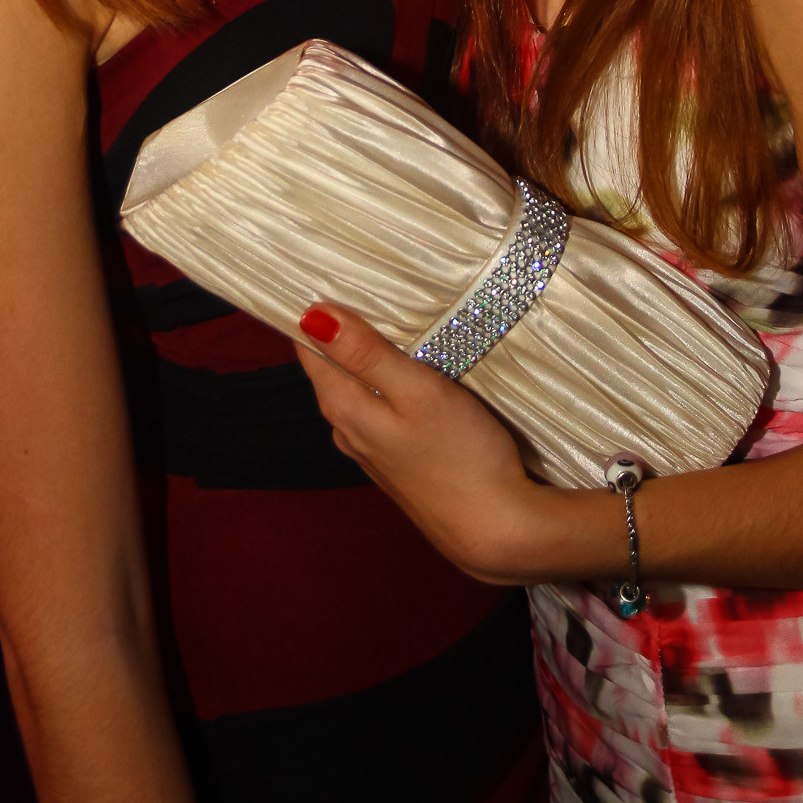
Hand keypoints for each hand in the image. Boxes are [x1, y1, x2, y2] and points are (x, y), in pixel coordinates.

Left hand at [295, 304, 546, 582]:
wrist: (494, 530)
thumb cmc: (461, 454)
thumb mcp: (417, 392)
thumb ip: (366, 354)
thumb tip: (312, 315)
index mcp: (344, 408)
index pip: (308, 348)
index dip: (312, 310)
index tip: (323, 272)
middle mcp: (347, 431)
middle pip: (330, 368)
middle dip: (337, 328)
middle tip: (354, 281)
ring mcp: (371, 450)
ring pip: (354, 389)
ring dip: (362, 356)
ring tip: (381, 316)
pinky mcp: (397, 462)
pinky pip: (376, 409)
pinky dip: (382, 382)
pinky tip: (403, 369)